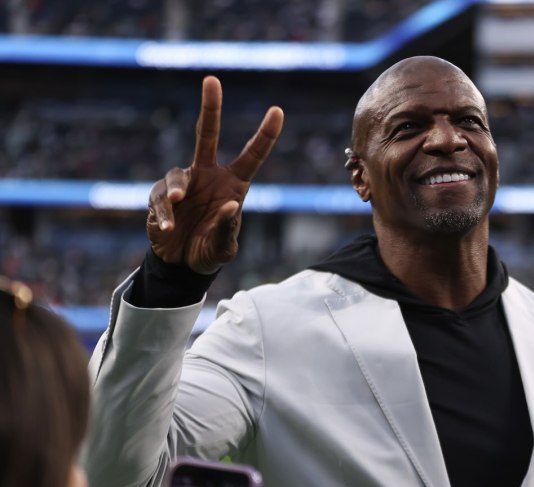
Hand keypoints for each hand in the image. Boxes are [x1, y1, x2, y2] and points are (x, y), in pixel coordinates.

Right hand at [147, 76, 283, 273]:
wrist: (181, 266)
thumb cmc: (210, 252)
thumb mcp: (224, 248)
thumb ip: (229, 229)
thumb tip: (231, 206)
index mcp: (233, 185)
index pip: (252, 155)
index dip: (265, 134)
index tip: (278, 110)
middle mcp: (208, 176)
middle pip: (206, 135)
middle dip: (210, 107)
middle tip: (212, 80)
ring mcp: (183, 184)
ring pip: (177, 174)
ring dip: (178, 188)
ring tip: (180, 202)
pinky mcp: (161, 197)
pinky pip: (162, 199)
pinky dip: (165, 212)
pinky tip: (169, 228)